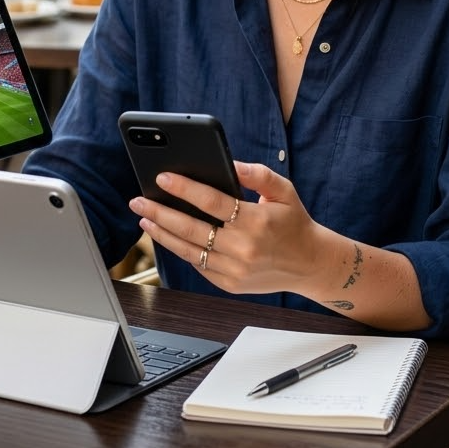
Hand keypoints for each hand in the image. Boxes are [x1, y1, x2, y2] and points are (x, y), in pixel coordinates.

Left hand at [129, 161, 323, 296]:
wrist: (310, 264)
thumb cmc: (294, 223)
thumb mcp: (284, 190)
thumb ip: (257, 174)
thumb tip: (230, 163)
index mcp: (256, 221)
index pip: (211, 201)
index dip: (184, 188)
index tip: (162, 177)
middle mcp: (243, 248)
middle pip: (190, 228)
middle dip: (159, 212)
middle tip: (138, 200)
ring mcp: (235, 270)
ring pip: (188, 251)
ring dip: (162, 234)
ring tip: (144, 219)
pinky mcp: (230, 284)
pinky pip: (198, 266)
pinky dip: (181, 250)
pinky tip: (167, 236)